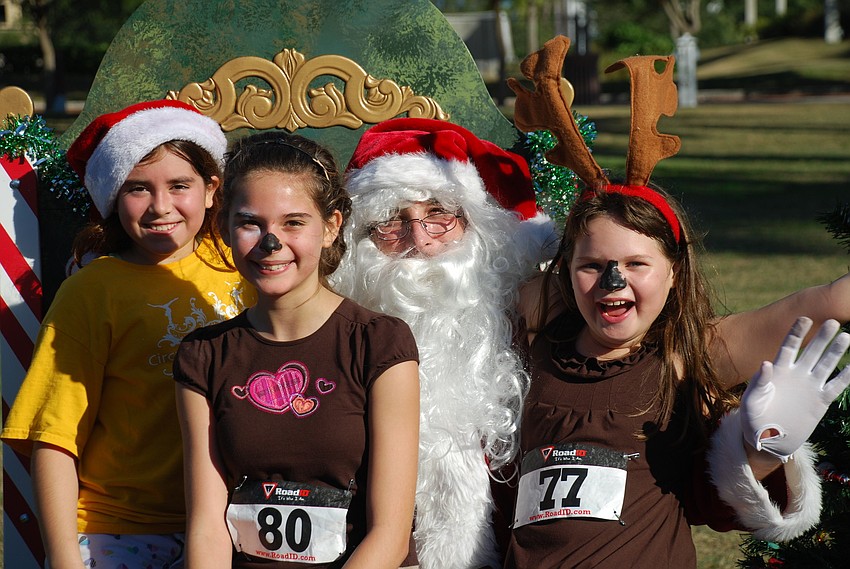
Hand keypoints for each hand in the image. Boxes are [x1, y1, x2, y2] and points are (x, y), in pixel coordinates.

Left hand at [740, 317, 849, 461]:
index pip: (789, 346)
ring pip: (825, 365)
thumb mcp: (751, 401)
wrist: (767, 438)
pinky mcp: (820, 401)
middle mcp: (796, 374)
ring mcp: (809, 386)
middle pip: (811, 351)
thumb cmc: (753, 418)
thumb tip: (767, 363)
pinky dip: (844, 377)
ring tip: (846, 337)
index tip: (805, 318)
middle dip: (821, 337)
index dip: (797, 332)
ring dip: (836, 352)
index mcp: (778, 370)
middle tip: (833, 321)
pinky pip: (835, 387)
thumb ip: (759, 382)